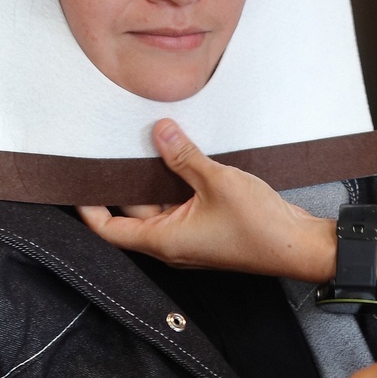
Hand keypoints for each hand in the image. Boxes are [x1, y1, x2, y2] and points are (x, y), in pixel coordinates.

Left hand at [79, 120, 334, 279]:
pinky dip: (174, 182)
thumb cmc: (259, 227)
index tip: (77, 182)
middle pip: (131, 212)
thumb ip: (184, 157)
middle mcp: (172, 242)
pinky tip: (179, 155)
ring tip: (143, 143)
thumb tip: (159, 132)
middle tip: (110, 148)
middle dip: (122, 182)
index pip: (109, 230)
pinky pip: (180, 203)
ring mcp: (191, 236)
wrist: (299, 245)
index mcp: (164, 241)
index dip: (88, 208)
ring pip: (157, 205)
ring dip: (151, 179)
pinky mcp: (208, 227)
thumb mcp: (217, 182)